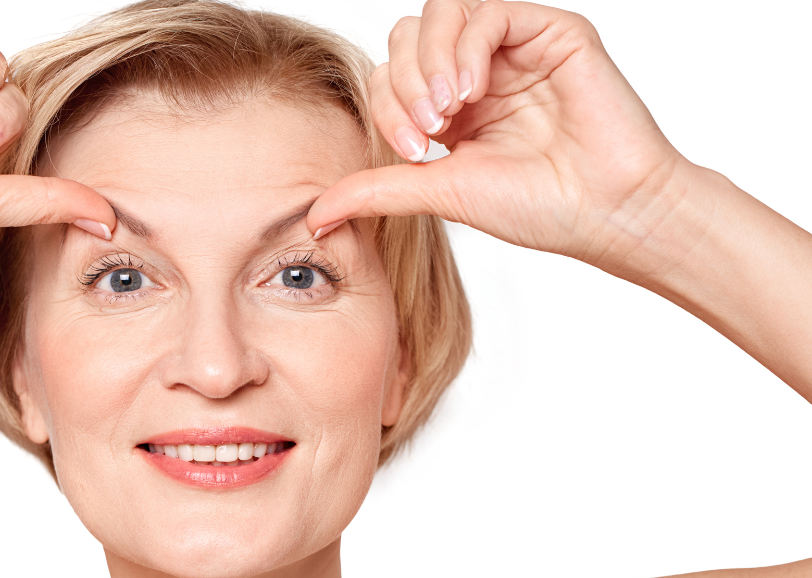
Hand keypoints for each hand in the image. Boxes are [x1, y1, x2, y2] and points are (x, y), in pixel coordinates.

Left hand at [308, 0, 695, 281]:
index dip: (387, 104)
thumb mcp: (440, 192)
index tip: (410, 150)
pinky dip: (468, 47)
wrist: (606, 213)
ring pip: (443, 14)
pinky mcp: (551, 32)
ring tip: (447, 112)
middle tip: (426, 132)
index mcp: (451, 105)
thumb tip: (314, 213)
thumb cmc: (538, 207)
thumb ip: (377, 189)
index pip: (391, 74)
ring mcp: (514, 48)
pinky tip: (472, 91)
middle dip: (403, 82)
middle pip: (408, 37)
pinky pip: (490, 11)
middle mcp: (478, 70)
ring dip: (430, 61)